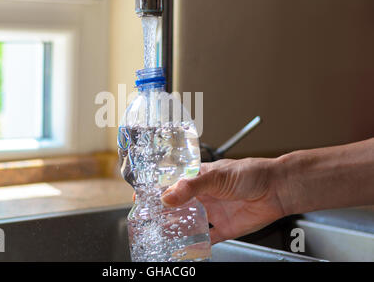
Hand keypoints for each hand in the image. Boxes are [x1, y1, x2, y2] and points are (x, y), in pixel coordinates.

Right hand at [161, 158, 286, 243]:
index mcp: (200, 178)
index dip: (159, 191)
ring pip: (189, 222)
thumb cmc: (251, 173)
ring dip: (177, 228)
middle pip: (179, 205)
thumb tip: (167, 196)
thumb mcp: (216, 176)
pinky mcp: (224, 227)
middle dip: (164, 212)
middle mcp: (205, 195)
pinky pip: (208, 238)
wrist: (276, 189)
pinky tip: (186, 247)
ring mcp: (214, 211)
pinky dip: (197, 244)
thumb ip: (191, 187)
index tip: (143, 198)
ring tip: (161, 233)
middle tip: (149, 219)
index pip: (174, 184)